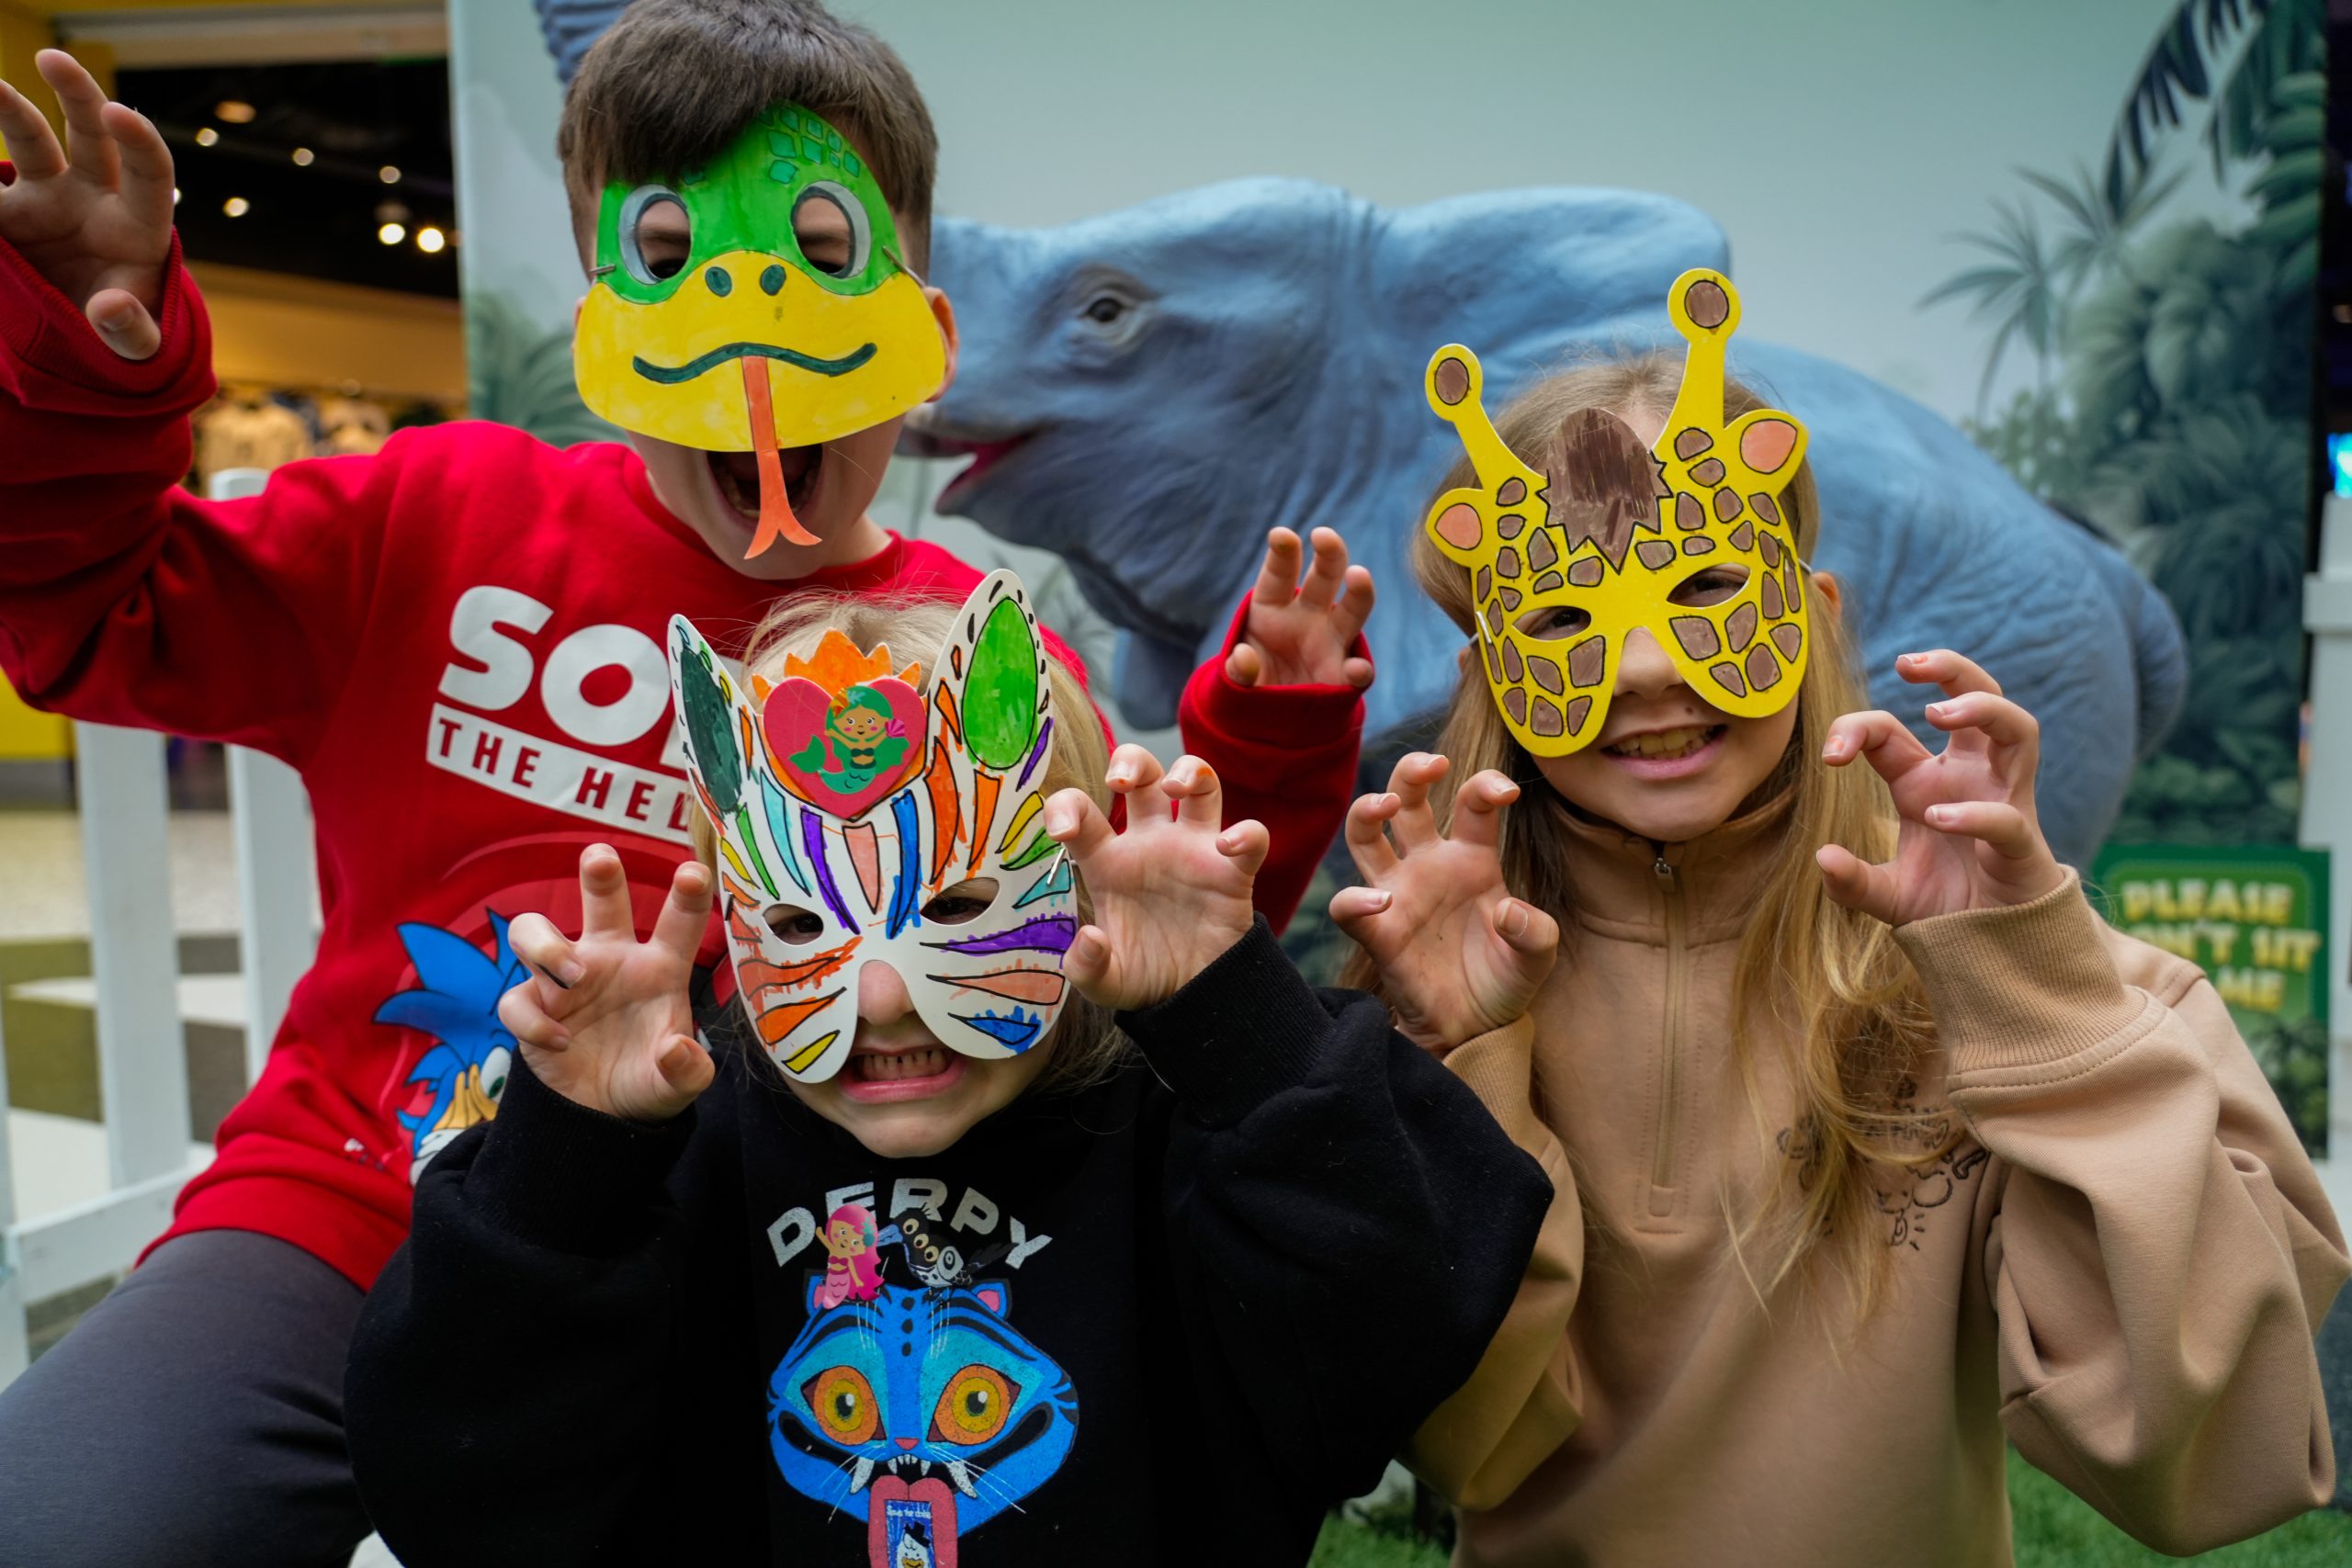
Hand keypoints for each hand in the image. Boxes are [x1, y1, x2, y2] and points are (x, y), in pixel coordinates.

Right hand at [0, 50, 171, 359]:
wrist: (85, 334)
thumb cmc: (124, 330)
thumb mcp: (137, 345)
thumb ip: (132, 333)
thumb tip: (111, 309)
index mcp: (140, 225)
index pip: (152, 172)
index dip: (141, 140)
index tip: (121, 113)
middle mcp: (95, 198)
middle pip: (92, 136)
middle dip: (78, 94)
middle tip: (53, 59)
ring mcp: (48, 199)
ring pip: (32, 143)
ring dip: (10, 108)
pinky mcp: (8, 213)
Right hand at [496, 845, 715, 1122]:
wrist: (603, 1114)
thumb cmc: (649, 1080)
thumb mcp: (679, 1086)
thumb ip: (688, 1070)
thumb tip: (676, 1049)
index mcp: (659, 968)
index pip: (679, 923)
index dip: (689, 895)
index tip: (696, 872)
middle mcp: (611, 960)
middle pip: (602, 902)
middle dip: (600, 876)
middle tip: (601, 858)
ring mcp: (566, 979)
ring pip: (534, 931)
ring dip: (548, 946)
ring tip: (573, 975)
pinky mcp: (532, 1007)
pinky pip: (517, 1000)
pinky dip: (534, 1022)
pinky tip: (561, 1042)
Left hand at [1043, 744, 1267, 1009]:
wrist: (1191, 997)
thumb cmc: (1142, 977)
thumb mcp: (1105, 983)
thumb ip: (1087, 967)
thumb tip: (1090, 939)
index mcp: (1109, 861)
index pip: (1082, 813)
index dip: (1066, 808)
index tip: (1062, 830)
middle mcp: (1150, 844)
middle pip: (1143, 775)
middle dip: (1131, 761)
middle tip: (1119, 779)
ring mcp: (1193, 851)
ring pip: (1199, 783)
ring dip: (1191, 770)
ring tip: (1177, 786)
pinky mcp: (1233, 871)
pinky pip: (1250, 836)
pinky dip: (1246, 833)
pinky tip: (1229, 846)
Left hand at [1225, 526, 1374, 689]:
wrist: (1267, 718)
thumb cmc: (1251, 684)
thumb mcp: (1234, 680)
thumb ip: (1237, 671)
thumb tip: (1244, 658)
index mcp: (1271, 607)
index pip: (1279, 573)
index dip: (1282, 552)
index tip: (1280, 535)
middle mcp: (1307, 615)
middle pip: (1323, 578)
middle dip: (1328, 553)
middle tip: (1324, 536)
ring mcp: (1330, 642)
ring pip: (1352, 610)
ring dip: (1358, 590)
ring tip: (1358, 576)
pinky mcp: (1343, 676)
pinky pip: (1356, 671)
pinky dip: (1358, 671)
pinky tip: (1355, 671)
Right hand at [1331, 753, 1557, 1052]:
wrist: (1475, 1029)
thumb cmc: (1504, 980)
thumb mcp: (1536, 956)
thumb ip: (1534, 932)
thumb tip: (1508, 911)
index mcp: (1472, 859)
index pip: (1472, 804)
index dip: (1485, 786)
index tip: (1507, 792)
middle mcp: (1429, 866)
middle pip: (1406, 799)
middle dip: (1411, 771)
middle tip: (1433, 764)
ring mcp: (1399, 895)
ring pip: (1365, 835)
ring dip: (1367, 811)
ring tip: (1384, 805)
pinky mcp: (1378, 933)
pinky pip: (1348, 907)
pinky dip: (1355, 900)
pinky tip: (1381, 902)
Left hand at [1815, 649, 2067, 924]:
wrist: (1991, 945)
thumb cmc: (1943, 904)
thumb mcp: (1884, 895)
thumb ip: (1851, 882)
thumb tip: (1822, 857)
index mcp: (1925, 779)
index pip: (1888, 729)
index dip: (1855, 729)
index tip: (1830, 757)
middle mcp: (1968, 776)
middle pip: (1980, 695)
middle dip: (1951, 668)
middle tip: (1907, 664)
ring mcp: (2002, 801)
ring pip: (2017, 729)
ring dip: (1983, 709)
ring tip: (1939, 712)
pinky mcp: (2021, 841)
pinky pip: (2005, 815)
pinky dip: (1973, 813)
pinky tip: (1938, 819)